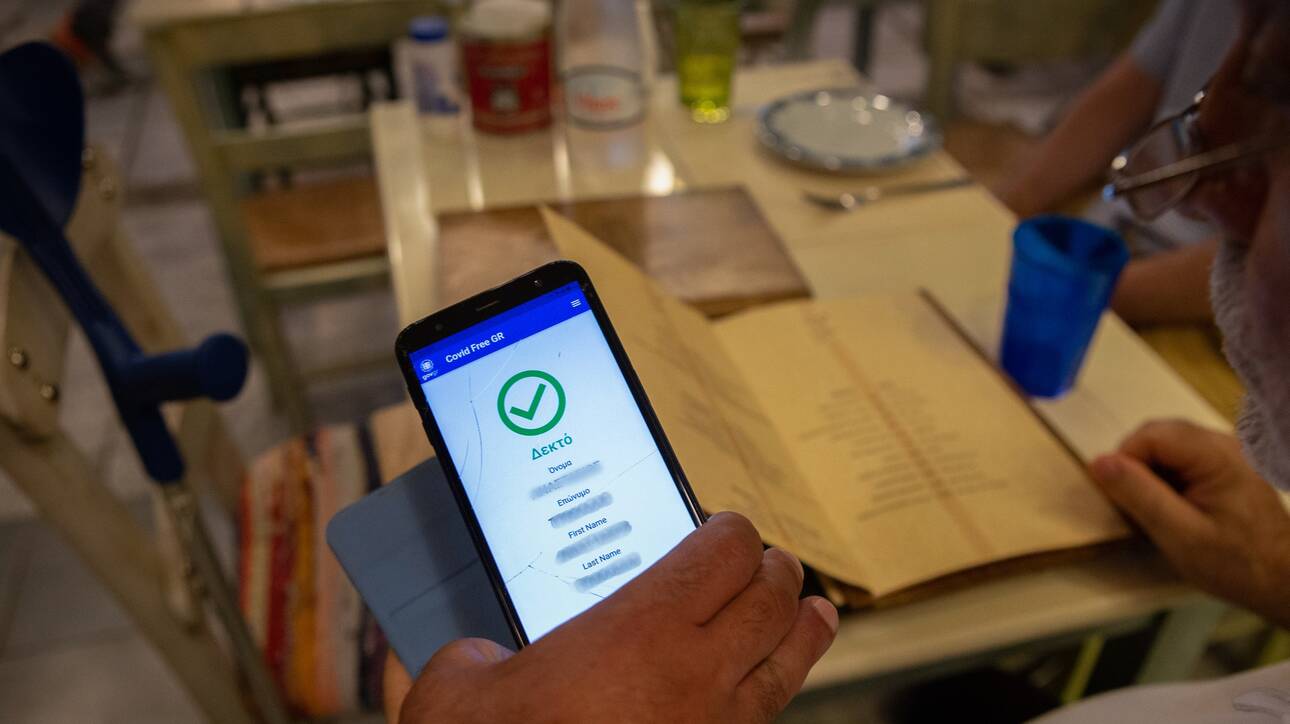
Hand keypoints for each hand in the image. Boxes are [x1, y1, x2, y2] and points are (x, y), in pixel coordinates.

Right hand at [389, 512, 838, 723]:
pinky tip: (773, 685)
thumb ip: (476, 658)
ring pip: (788, 661)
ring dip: (803, 626)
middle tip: (766, 562)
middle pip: (770, 597)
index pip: (724, 552)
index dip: (732, 530)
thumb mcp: (460, 687)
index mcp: (641, 627)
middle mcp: (694, 672)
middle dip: (774, 570)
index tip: (723, 528)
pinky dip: (782, 687)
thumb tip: (481, 661)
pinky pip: (767, 716)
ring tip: (813, 610)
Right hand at [1091, 420, 1289, 625]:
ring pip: (1169, 445)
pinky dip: (1169, 478)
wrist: (1286, 582)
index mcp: (1216, 455)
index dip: (1125, 462)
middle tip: (1137, 508)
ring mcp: (1230, 452)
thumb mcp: (1180, 535)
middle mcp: (1225, 443)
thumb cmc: (1236, 564)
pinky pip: (1185, 457)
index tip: (1122, 500)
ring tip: (1158, 511)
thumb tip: (1098, 462)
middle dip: (1137, 467)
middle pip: (1159, 435)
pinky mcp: (1229, 465)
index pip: (1150, 435)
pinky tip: (1176, 507)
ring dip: (1152, 473)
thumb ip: (1140, 495)